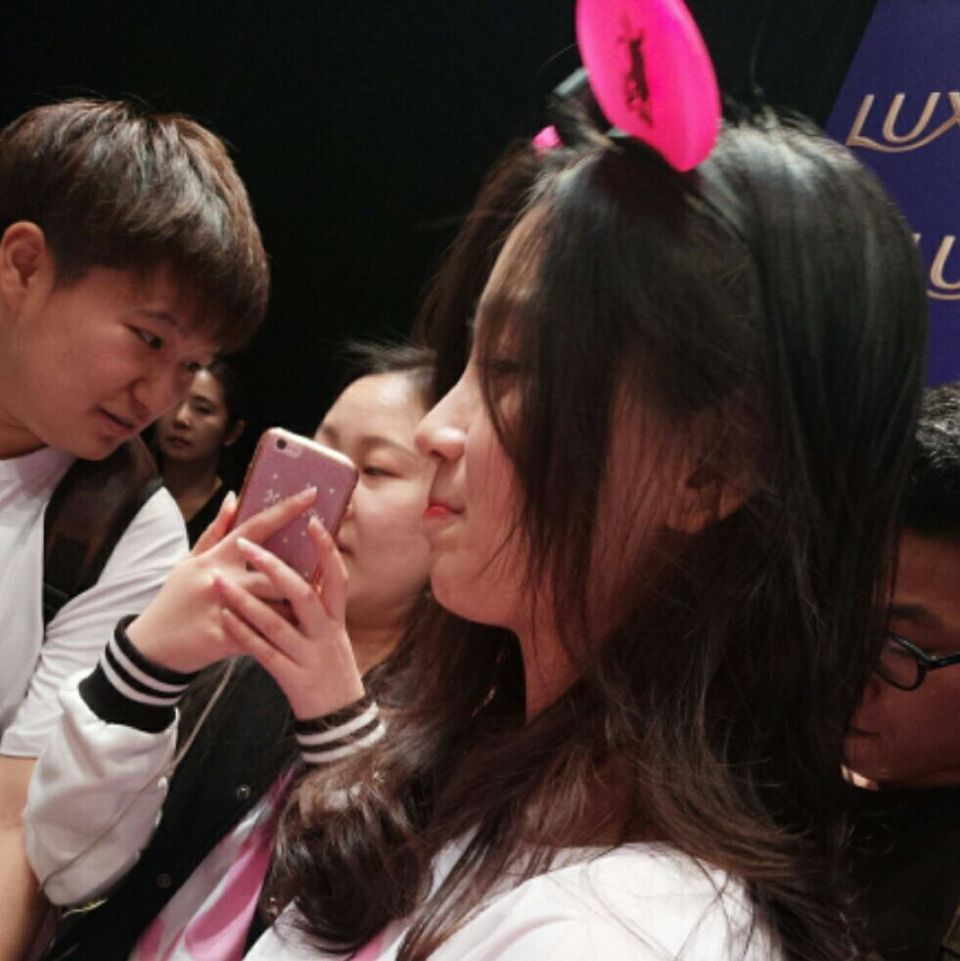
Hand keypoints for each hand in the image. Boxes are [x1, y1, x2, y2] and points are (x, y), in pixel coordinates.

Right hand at [127, 487, 319, 673]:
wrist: (152, 648)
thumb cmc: (175, 600)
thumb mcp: (188, 562)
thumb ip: (215, 531)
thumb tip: (233, 497)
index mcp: (214, 558)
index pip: (256, 526)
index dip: (286, 509)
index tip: (312, 494)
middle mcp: (217, 579)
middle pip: (273, 571)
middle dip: (300, 575)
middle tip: (322, 574)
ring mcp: (220, 609)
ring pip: (272, 605)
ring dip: (295, 607)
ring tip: (311, 608)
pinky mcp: (223, 639)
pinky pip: (261, 636)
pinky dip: (279, 636)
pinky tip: (294, 637)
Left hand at [215, 517, 364, 718]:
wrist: (338, 718)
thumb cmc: (329, 667)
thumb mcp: (333, 634)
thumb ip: (320, 605)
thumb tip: (305, 570)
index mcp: (337, 619)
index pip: (337, 577)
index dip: (326, 549)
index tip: (312, 521)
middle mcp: (327, 634)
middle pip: (303, 593)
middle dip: (273, 567)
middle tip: (246, 545)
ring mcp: (310, 656)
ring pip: (277, 623)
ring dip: (246, 600)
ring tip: (218, 581)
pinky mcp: (293, 677)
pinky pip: (264, 653)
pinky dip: (244, 634)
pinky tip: (225, 619)